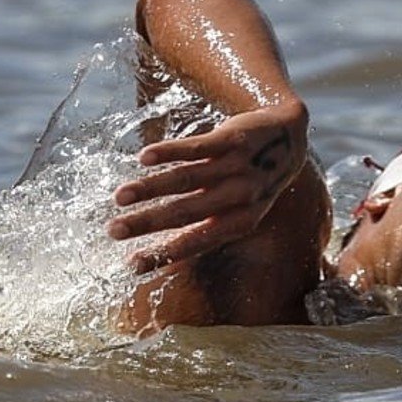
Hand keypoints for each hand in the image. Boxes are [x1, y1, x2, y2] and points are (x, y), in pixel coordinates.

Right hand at [107, 101, 307, 272]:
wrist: (289, 135)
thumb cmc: (251, 182)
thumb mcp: (240, 211)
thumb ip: (207, 228)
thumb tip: (163, 257)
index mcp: (240, 223)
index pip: (196, 243)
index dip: (163, 254)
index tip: (131, 265)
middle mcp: (240, 198)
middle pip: (185, 213)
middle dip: (147, 224)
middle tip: (113, 232)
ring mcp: (237, 167)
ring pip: (186, 180)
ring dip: (149, 189)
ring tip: (118, 197)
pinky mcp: (232, 139)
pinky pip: (197, 147)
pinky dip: (169, 152)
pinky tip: (143, 158)